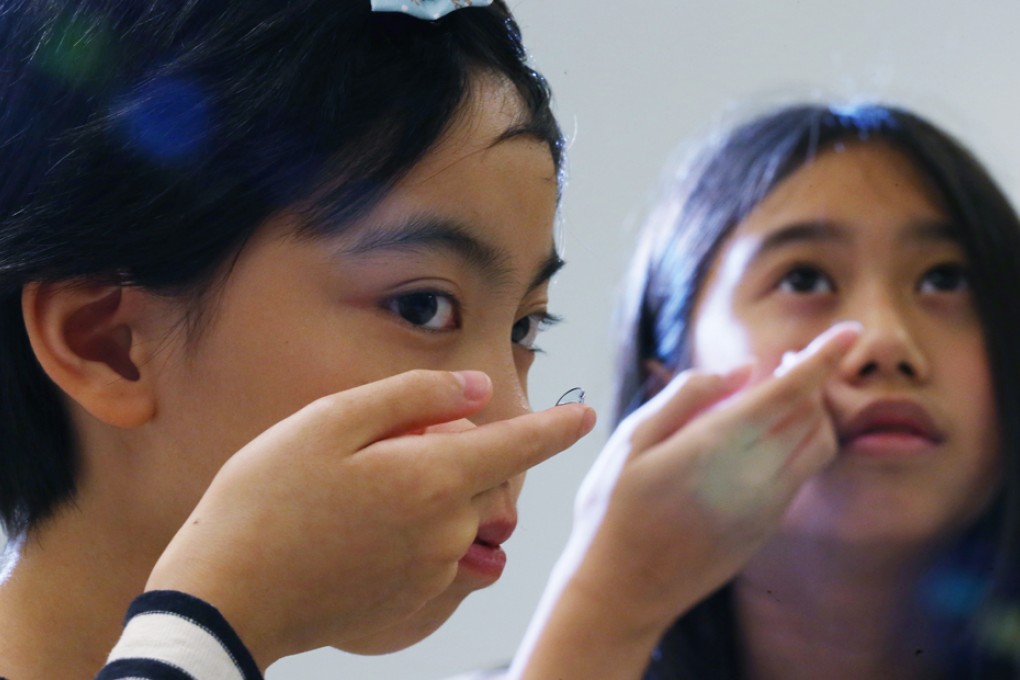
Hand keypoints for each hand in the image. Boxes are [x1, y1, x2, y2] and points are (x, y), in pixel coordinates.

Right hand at [144, 369, 594, 669]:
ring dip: (430, 490)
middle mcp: (448, 531)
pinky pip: (436, 551)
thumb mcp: (330, 421)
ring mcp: (432, 572)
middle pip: (481, 475)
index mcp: (434, 479)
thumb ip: (413, 397)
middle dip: (455, 449)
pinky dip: (415, 527)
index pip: (518, 445)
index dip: (556, 427)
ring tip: (356, 488)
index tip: (584, 415)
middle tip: (380, 443)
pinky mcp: (411, 600)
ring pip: (457, 513)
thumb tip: (476, 390)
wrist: (227, 598)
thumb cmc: (267, 499)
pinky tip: (356, 526)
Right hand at [510, 323, 858, 679]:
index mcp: (716, 448)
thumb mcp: (630, 440)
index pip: (789, 392)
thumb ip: (686, 396)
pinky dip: (800, 442)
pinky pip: (802, 473)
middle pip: (812, 414)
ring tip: (779, 394)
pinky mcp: (767, 527)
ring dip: (813, 411)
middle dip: (812, 378)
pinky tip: (764, 437)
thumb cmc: (613, 510)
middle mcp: (754, 477)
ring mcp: (767, 507)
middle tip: (788, 358)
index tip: (850, 331)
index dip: (823, 357)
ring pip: (818, 445)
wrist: (623, 592)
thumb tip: (741, 370)